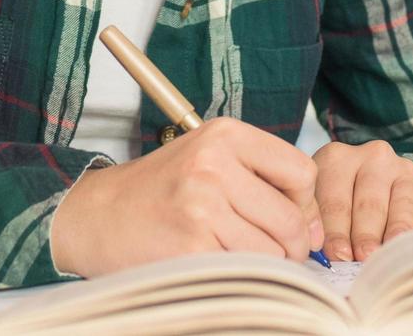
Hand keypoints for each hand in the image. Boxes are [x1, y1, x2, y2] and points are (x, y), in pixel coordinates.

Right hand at [51, 117, 323, 276]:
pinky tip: (212, 263)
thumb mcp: (210, 162)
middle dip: (288, 245)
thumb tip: (316, 230)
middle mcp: (214, 164)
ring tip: (229, 252)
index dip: (302, 204)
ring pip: (273, 253)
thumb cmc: (160, 191)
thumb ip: (264, 182)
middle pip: (291, 220)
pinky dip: (237, 277)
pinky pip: (245, 273)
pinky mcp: (192, 246)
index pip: (302, 172)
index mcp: (225, 135)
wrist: (96, 214)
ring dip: (262, 264)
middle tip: (262, 247)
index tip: (285, 217)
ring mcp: (202, 205)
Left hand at [312, 139, 412, 261]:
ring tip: (393, 253)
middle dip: (366, 235)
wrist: (361, 181)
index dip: (335, 231)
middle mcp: (374, 159)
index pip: (335, 200)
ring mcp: (404, 172)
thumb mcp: (317, 201)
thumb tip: (331, 258)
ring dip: (397, 231)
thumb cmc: (329, 200)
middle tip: (364, 257)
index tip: (337, 255)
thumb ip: (319, 225)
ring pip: (403, 204)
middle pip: (370, 203)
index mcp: (338, 159)